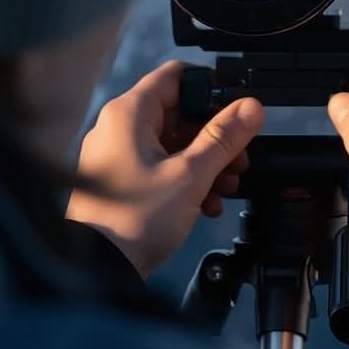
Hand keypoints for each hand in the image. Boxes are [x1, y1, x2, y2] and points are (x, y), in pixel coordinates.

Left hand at [66, 61, 264, 277]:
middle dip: (215, 136)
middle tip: (240, 158)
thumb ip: (224, 138)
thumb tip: (251, 107)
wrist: (97, 271)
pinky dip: (186, 179)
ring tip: (228, 186)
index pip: (176, 76)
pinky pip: (160, 167)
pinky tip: (206, 203)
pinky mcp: (120, 182)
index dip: (211, 88)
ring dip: (206, 162)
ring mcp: (117, 155)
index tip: (237, 109)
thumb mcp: (190, 175)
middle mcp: (119, 127)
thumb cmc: (135, 219)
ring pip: (173, 143)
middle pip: (178, 113)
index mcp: (129, 113)